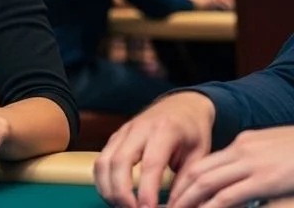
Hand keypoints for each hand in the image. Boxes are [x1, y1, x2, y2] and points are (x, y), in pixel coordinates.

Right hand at [94, 92, 215, 207]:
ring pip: (103, 161)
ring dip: (108, 189)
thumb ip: (186, 181)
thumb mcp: (200, 155)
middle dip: (122, 193)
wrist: (181, 105)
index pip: (150, 163)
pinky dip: (102, 182)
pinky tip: (113, 197)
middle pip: (119, 161)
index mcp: (165, 130)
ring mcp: (122, 132)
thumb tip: (174, 207)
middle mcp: (139, 128)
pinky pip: (100, 161)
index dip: (147, 190)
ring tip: (121, 207)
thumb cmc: (193, 131)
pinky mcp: (114, 138)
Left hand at [168, 126, 293, 207]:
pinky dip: (211, 207)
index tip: (172, 196)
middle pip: (198, 172)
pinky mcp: (266, 179)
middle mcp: (242, 151)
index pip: (204, 162)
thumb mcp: (274, 156)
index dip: (184, 181)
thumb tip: (240, 186)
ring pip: (207, 183)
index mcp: (242, 144)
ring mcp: (253, 164)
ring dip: (188, 201)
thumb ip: (254, 169)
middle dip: (178, 192)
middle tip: (165, 207)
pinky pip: (229, 195)